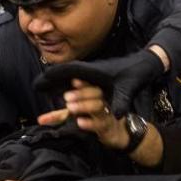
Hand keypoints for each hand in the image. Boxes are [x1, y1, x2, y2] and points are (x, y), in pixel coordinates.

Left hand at [37, 79, 128, 149]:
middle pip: (94, 94)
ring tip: (71, 107)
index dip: (82, 83)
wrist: (114, 135)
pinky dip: (90, 123)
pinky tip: (80, 122)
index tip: (73, 80)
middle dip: (81, 94)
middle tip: (66, 97)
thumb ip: (58, 116)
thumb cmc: (93, 121)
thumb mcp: (74, 117)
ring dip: (84, 106)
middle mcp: (100, 102)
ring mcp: (105, 115)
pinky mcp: (107, 128)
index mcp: (93, 95)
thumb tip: (40, 119)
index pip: (89, 85)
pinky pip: (100, 124)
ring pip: (97, 107)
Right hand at [41, 49, 165, 117]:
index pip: (67, 71)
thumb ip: (121, 102)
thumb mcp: (129, 89)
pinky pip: (76, 79)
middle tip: (36, 87)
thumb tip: (116, 116)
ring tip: (44, 89)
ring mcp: (92, 72)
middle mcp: (89, 69)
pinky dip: (66, 83)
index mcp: (93, 70)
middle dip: (50, 79)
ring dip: (57, 81)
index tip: (39, 83)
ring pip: (69, 75)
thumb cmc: (136, 74)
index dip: (52, 77)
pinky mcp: (96, 75)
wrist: (145, 64)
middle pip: (64, 73)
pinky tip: (63, 91)